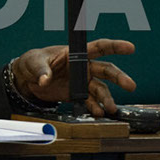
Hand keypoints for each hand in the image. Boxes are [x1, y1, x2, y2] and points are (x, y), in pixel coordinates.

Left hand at [12, 39, 136, 116]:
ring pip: (100, 89)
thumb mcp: (34, 62)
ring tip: (110, 108)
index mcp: (75, 53)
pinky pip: (90, 101)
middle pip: (106, 70)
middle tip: (130, 85)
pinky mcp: (77, 94)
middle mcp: (83, 67)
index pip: (98, 47)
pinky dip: (94, 107)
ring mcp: (82, 81)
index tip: (130, 47)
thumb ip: (42, 70)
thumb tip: (45, 79)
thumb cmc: (34, 62)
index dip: (115, 46)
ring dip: (107, 98)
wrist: (28, 78)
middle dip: (119, 77)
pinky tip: (98, 113)